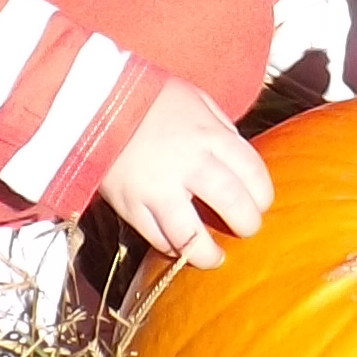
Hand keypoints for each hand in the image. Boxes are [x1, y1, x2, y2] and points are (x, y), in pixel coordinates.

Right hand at [98, 79, 271, 269]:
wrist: (93, 101)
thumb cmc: (149, 98)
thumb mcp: (195, 100)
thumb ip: (220, 129)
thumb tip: (240, 162)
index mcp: (208, 135)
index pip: (251, 171)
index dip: (262, 194)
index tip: (260, 202)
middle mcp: (187, 163)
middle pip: (231, 203)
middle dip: (247, 223)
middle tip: (246, 229)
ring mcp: (156, 188)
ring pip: (191, 236)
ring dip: (207, 253)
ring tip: (214, 257)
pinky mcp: (129, 205)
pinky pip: (155, 238)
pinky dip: (171, 248)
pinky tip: (178, 247)